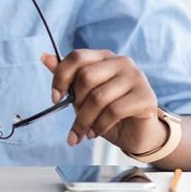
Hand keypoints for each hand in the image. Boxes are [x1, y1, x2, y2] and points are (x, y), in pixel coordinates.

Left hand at [41, 50, 166, 155]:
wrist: (137, 134)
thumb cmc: (108, 112)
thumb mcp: (84, 96)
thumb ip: (67, 77)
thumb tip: (45, 57)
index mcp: (105, 57)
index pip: (77, 57)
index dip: (61, 77)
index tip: (55, 98)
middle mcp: (122, 62)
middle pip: (86, 77)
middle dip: (76, 104)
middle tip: (76, 121)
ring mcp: (136, 78)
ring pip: (99, 97)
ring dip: (84, 120)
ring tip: (82, 133)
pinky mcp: (145, 97)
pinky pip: (114, 111)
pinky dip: (99, 126)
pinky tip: (95, 133)